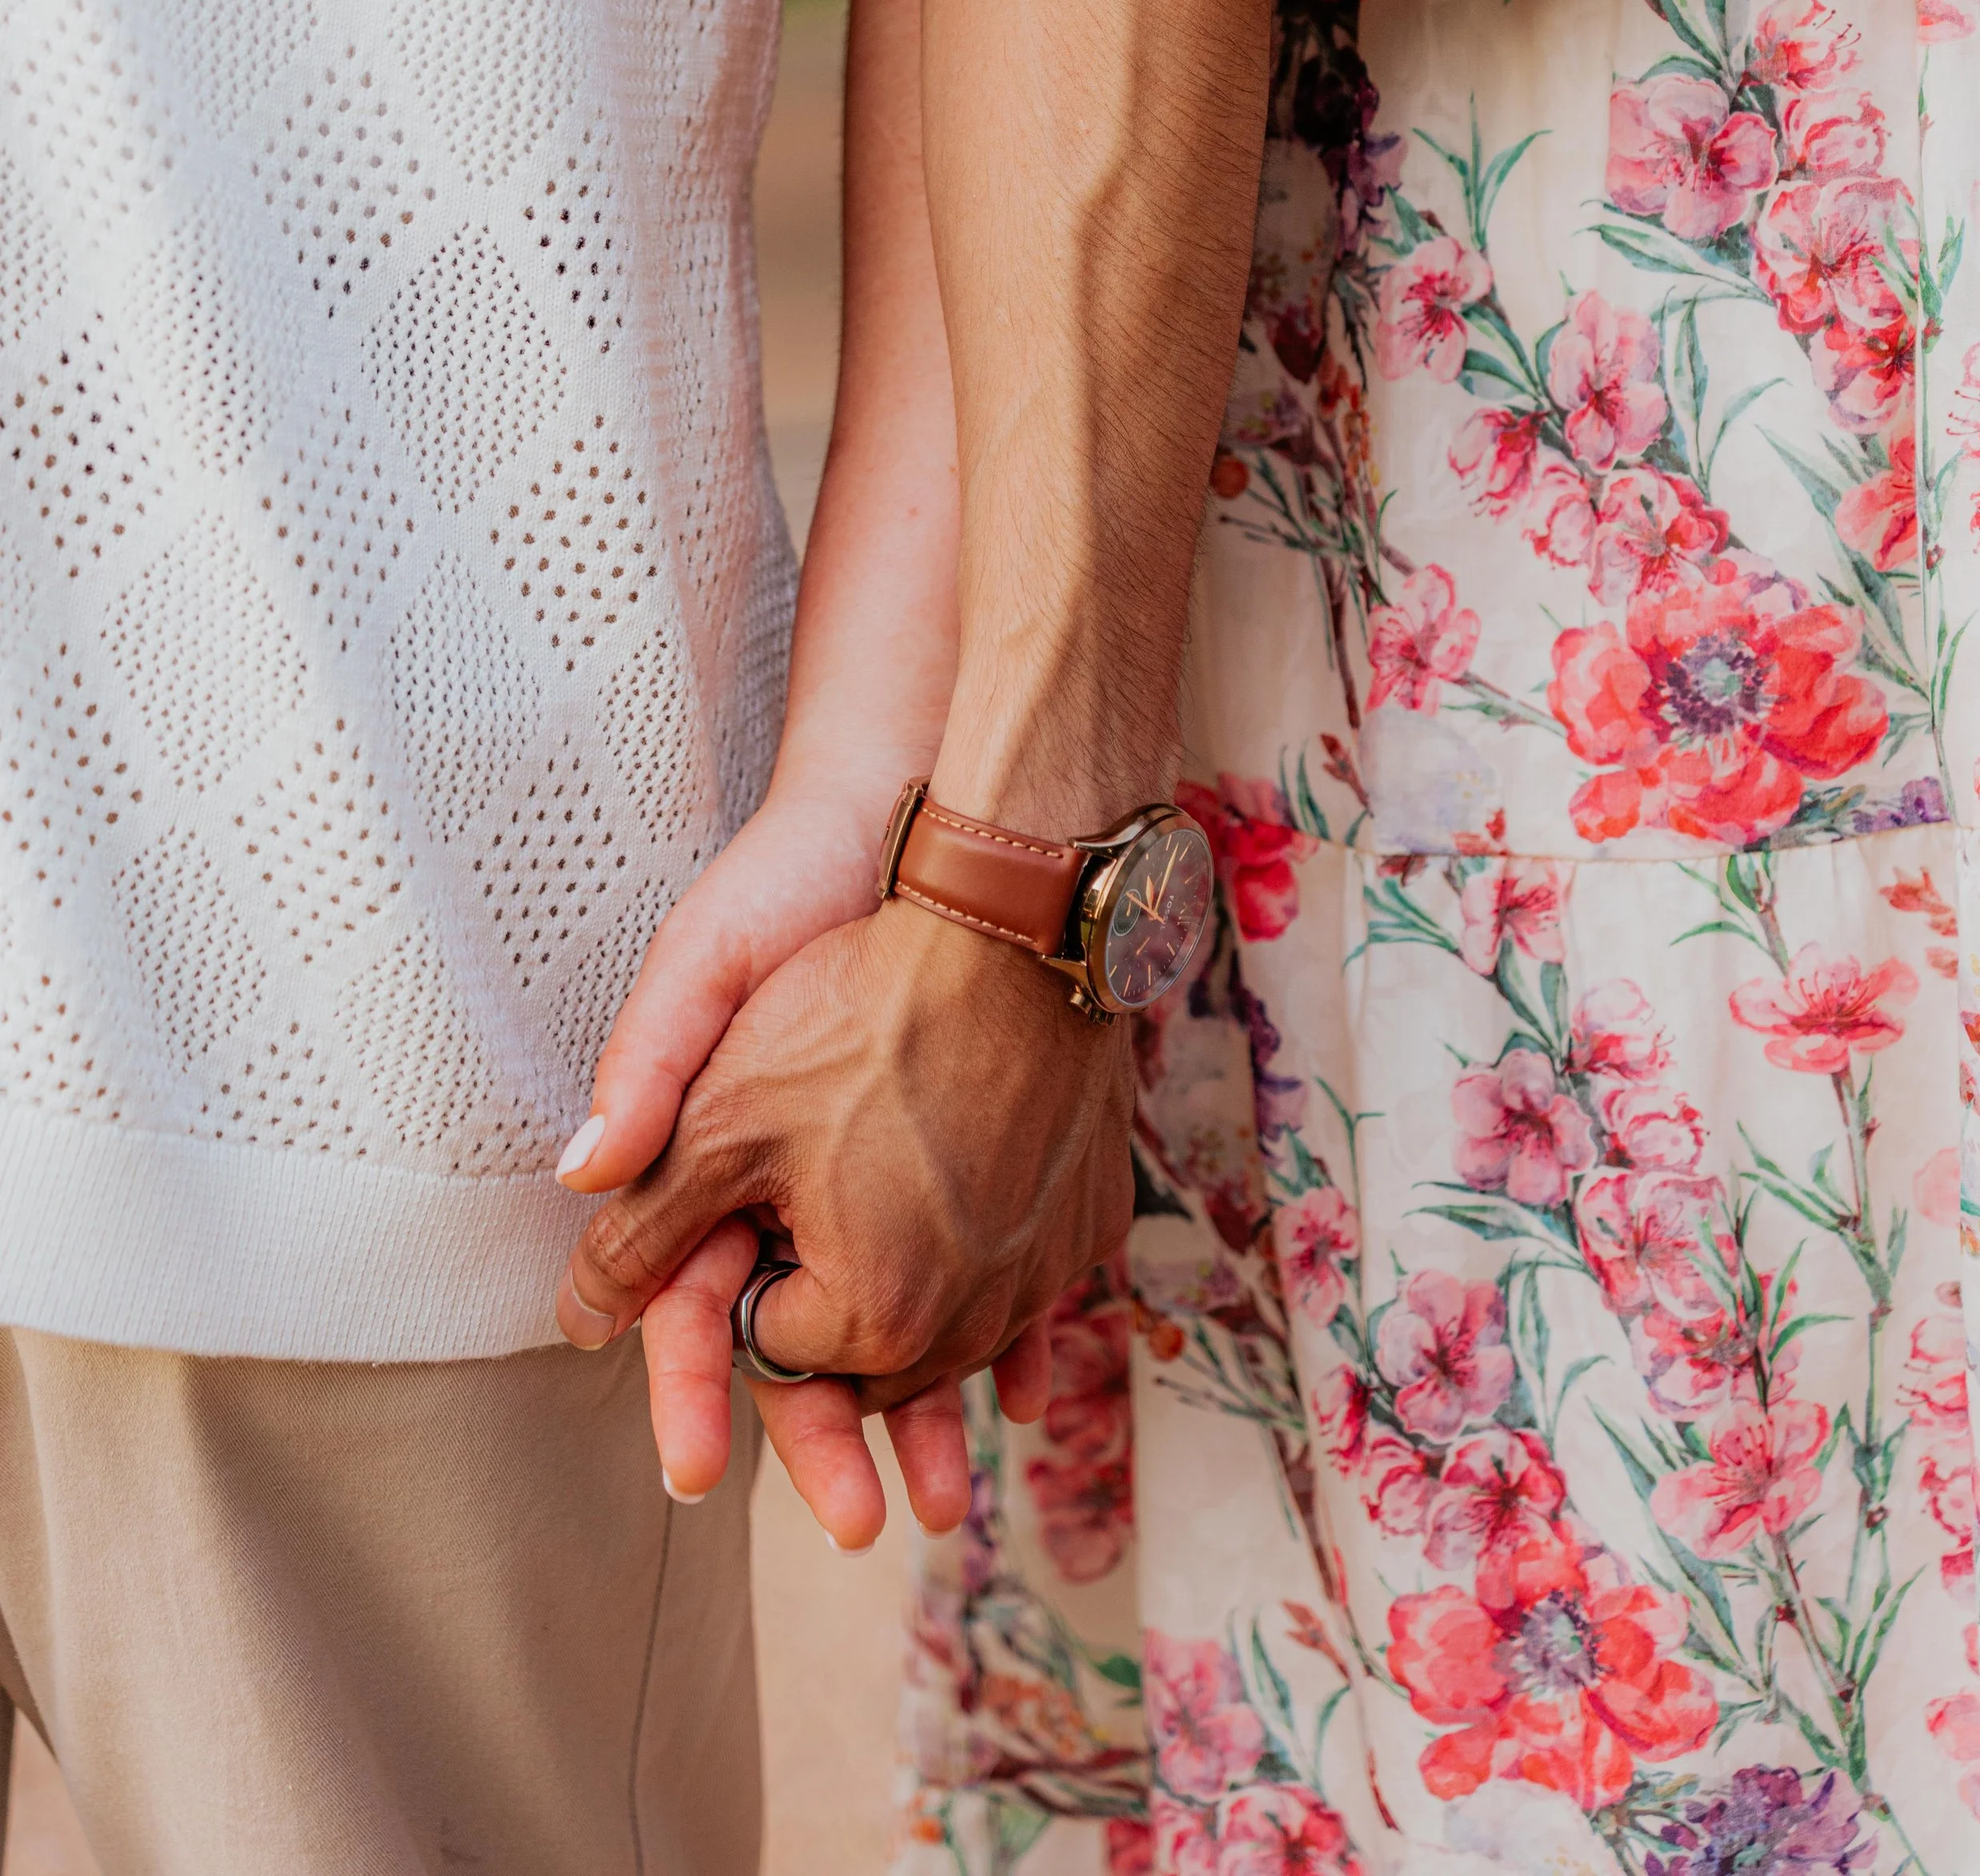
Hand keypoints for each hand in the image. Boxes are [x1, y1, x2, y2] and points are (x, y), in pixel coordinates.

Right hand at [550, 770, 1026, 1540]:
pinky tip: (1025, 1390)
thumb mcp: (707, 960)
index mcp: (709, 1149)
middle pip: (793, 1338)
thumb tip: (583, 1173)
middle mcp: (782, 1178)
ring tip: (950, 1496)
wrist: (926, 829)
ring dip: (912, 1410)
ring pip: (886, 1324)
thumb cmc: (794, 885)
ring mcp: (868, 1175)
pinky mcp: (952, 1161)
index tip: (698, 1472)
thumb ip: (651, 1064)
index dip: (688, 1385)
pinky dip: (992, 1334)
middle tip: (854, 1521)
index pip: (685, 1296)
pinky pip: (970, 1272)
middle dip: (816, 1436)